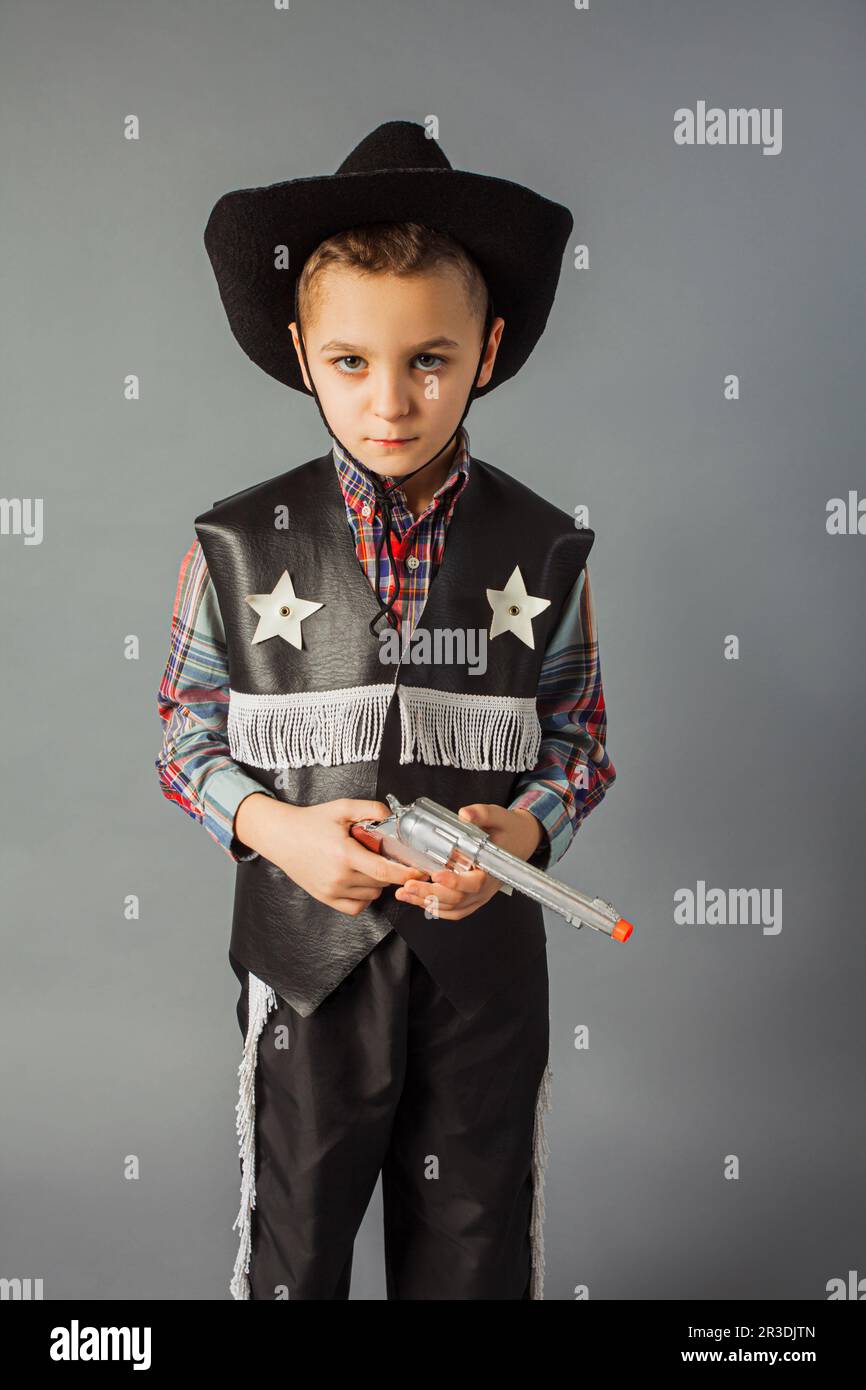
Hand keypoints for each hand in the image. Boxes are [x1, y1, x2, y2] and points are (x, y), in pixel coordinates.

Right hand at [235, 795, 423, 915]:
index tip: (420, 872)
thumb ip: (370, 809)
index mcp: (345, 855)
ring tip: (366, 864)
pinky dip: (364, 897)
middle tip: (384, 855)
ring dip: (377, 883)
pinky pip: (356, 907)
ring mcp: (332, 890)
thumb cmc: (310, 822)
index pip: (384, 871)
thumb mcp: (341, 808)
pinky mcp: (326, 898)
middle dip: (389, 871)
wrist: (280, 837)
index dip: (406, 874)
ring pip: (371, 895)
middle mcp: (339, 877)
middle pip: (380, 882)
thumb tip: (392, 816)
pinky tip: (359, 881)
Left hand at [394, 804, 543, 921]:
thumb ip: (481, 814)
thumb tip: (464, 814)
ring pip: (452, 907)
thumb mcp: (498, 816)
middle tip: (408, 886)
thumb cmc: (509, 830)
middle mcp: (486, 887)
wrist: (521, 840)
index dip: (455, 882)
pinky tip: (418, 900)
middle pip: (457, 899)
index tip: (436, 875)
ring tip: (404, 894)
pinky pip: (455, 910)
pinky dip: (436, 909)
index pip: (474, 883)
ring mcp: (479, 895)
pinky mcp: (473, 897)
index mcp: (492, 870)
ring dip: (427, 902)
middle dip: (430, 894)